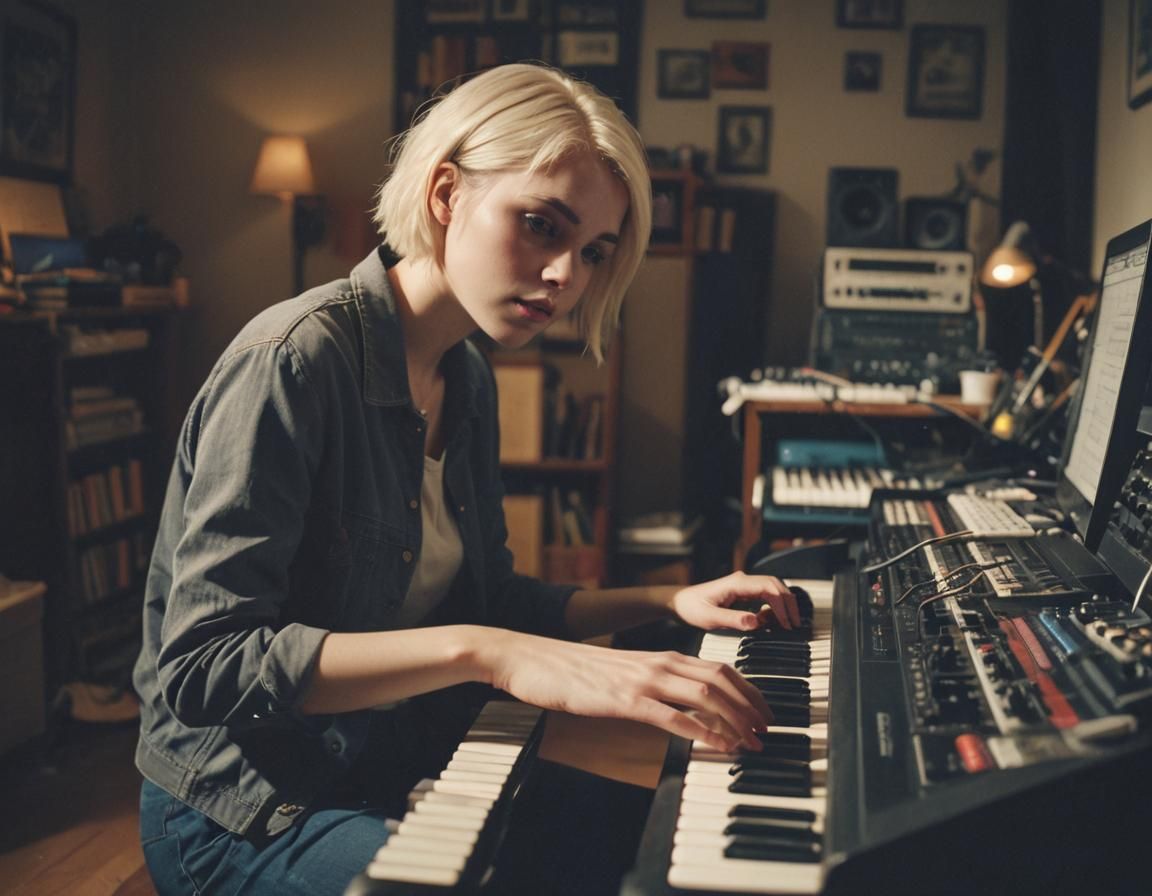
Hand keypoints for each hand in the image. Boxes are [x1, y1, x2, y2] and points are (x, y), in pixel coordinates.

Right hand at [482, 630, 772, 752]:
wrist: (533, 658)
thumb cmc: (574, 670)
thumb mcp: (622, 673)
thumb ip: (654, 685)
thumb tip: (681, 708)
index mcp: (660, 655)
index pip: (720, 667)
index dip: (749, 690)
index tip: (765, 712)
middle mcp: (658, 662)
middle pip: (722, 678)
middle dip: (752, 706)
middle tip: (768, 731)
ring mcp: (642, 680)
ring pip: (705, 694)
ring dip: (735, 719)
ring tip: (752, 742)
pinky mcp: (624, 700)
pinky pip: (672, 717)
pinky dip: (702, 732)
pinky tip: (717, 747)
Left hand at [669, 571, 800, 632]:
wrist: (678, 603)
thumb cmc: (691, 608)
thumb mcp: (710, 618)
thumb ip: (733, 619)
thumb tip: (756, 621)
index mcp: (737, 583)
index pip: (769, 588)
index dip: (782, 605)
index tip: (787, 623)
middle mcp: (743, 581)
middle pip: (775, 585)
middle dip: (789, 603)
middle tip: (795, 624)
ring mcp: (743, 586)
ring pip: (772, 589)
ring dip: (783, 604)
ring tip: (788, 623)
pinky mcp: (742, 593)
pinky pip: (764, 596)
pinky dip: (773, 607)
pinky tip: (773, 621)